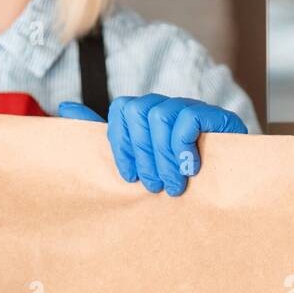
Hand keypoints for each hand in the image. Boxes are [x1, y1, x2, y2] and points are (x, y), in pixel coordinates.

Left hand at [59, 94, 247, 196]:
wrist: (228, 185)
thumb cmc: (179, 177)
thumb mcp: (140, 160)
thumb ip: (106, 134)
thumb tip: (64, 106)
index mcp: (147, 115)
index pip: (121, 111)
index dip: (122, 144)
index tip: (130, 177)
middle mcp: (167, 106)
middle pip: (138, 111)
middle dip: (142, 154)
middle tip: (154, 186)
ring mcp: (192, 109)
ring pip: (160, 115)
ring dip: (164, 157)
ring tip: (174, 185)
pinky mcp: (216, 117)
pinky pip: (188, 119)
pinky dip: (184, 146)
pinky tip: (191, 168)